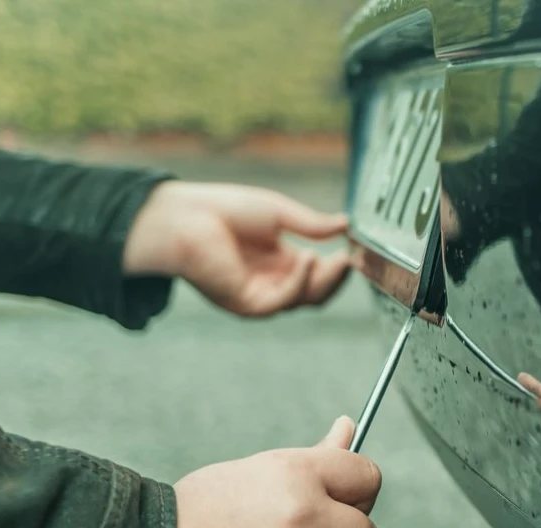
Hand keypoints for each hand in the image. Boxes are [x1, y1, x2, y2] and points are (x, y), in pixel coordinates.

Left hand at [124, 181, 350, 316]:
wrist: (185, 218)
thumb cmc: (224, 210)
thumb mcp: (278, 213)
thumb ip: (311, 225)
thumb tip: (345, 225)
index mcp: (279, 261)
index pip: (318, 273)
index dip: (339, 264)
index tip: (356, 248)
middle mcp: (271, 282)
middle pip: (316, 292)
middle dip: (337, 277)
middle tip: (353, 258)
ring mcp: (260, 296)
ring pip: (304, 300)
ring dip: (325, 280)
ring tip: (340, 258)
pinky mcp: (246, 304)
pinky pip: (283, 300)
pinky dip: (300, 282)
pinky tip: (309, 258)